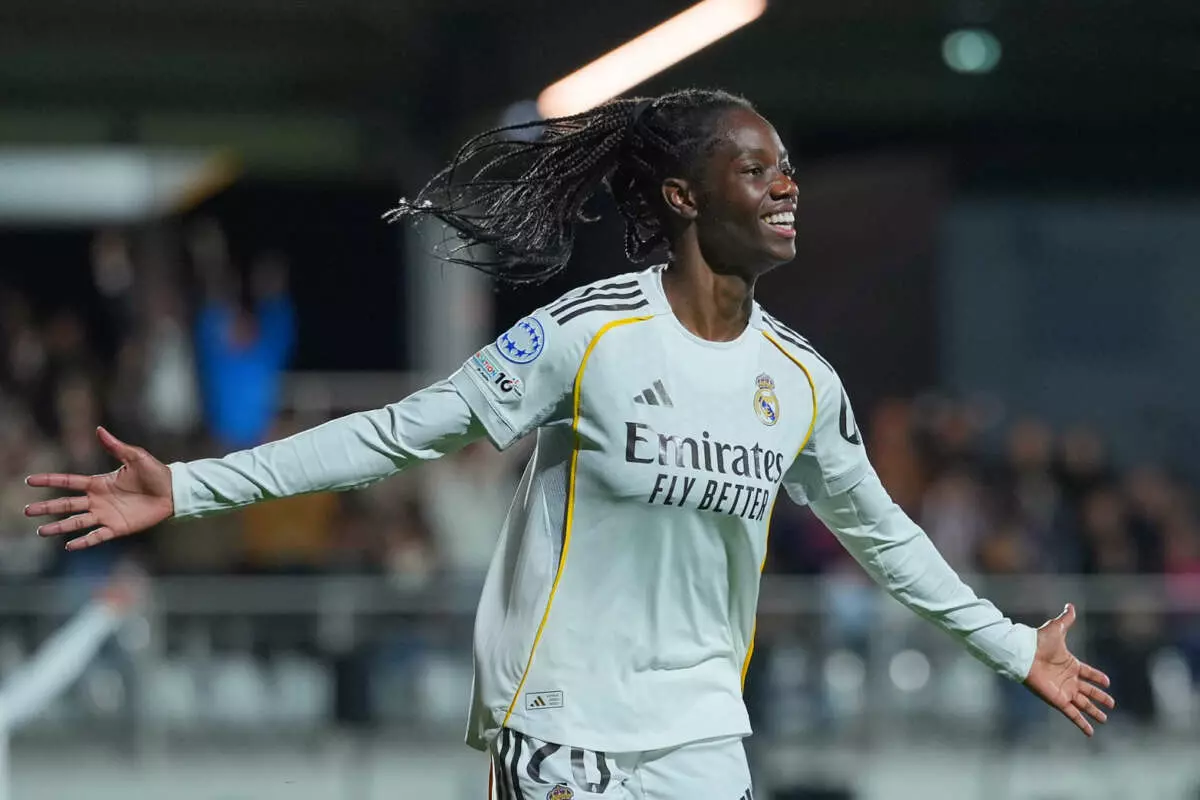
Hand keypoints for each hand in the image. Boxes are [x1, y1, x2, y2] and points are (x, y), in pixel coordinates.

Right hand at [25, 427, 173, 550]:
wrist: (173, 492)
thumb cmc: (156, 473)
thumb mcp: (135, 457)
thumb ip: (116, 446)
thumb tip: (99, 429)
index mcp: (99, 483)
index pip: (68, 482)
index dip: (49, 480)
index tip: (30, 480)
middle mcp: (98, 500)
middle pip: (66, 504)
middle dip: (47, 508)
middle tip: (27, 511)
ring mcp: (106, 515)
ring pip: (76, 522)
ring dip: (59, 527)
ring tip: (41, 532)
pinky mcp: (117, 528)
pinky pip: (97, 536)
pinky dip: (83, 541)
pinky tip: (69, 546)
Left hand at [1024, 603, 1115, 735]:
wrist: (1024, 654)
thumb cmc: (1039, 642)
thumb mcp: (1056, 629)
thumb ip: (1066, 619)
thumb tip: (1070, 605)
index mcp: (1070, 664)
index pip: (1088, 673)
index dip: (1097, 677)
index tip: (1108, 682)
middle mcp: (1068, 679)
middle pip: (1088, 691)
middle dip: (1100, 698)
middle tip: (1111, 704)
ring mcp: (1064, 691)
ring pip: (1083, 704)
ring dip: (1094, 712)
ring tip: (1105, 720)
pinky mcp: (1058, 700)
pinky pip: (1073, 714)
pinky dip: (1081, 724)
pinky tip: (1090, 732)